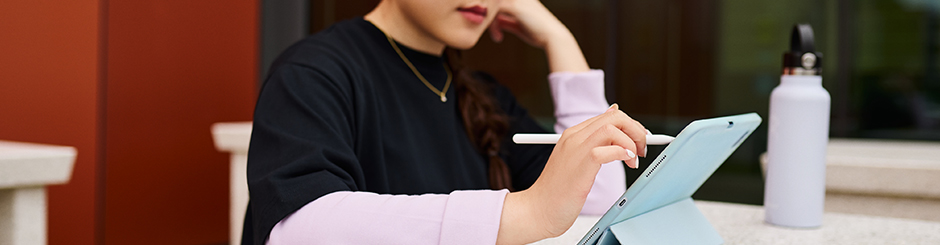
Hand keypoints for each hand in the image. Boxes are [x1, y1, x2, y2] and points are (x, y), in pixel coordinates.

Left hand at [488, 0, 566, 48]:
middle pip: (494, 4)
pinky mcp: (515, 7)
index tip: (496, 31)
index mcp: (521, 0)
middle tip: (495, 33)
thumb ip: (507, 21)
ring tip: (497, 37)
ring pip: (492, 7)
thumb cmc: (539, 33)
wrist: (554, 37)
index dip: (493, 15)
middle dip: (489, 17)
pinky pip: (494, 12)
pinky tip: (498, 37)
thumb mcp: (519, 26)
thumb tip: (496, 22)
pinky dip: (492, 25)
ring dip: (490, 22)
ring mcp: (517, 0)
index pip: (499, 4)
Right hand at [497, 104, 647, 243]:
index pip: (609, 116)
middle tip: (641, 150)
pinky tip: (626, 161)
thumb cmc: (557, 190)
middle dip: (636, 130)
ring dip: (631, 141)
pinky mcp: (581, 165)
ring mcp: (576, 149)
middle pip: (615, 117)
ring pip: (612, 128)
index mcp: (573, 135)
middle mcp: (574, 137)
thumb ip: (593, 141)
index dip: (630, 127)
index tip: (639, 142)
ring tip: (633, 160)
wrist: (538, 210)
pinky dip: (622, 152)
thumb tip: (612, 116)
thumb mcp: (576, 160)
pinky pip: (607, 149)